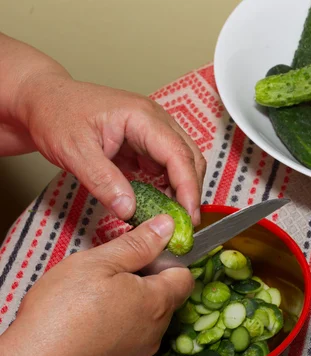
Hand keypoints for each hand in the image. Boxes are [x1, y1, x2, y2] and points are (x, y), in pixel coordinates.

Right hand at [0, 215, 193, 355]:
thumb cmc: (62, 313)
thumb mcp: (99, 263)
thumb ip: (138, 244)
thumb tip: (166, 226)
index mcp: (157, 301)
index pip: (184, 276)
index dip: (166, 261)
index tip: (142, 254)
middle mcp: (156, 330)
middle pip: (165, 298)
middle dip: (145, 282)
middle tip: (110, 275)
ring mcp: (140, 353)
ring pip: (146, 320)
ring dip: (130, 306)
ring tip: (94, 300)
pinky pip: (130, 341)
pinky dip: (117, 329)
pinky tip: (89, 325)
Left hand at [20, 75, 205, 223]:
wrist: (42, 100)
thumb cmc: (56, 115)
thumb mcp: (74, 152)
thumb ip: (104, 181)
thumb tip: (129, 210)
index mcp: (142, 117)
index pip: (178, 154)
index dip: (188, 187)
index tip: (189, 216)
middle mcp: (155, 120)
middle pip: (189, 157)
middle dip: (191, 191)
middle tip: (184, 224)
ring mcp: (152, 130)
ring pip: (182, 162)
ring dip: (181, 189)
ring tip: (171, 216)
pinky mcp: (146, 142)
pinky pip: (166, 166)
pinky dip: (167, 186)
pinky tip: (158, 203)